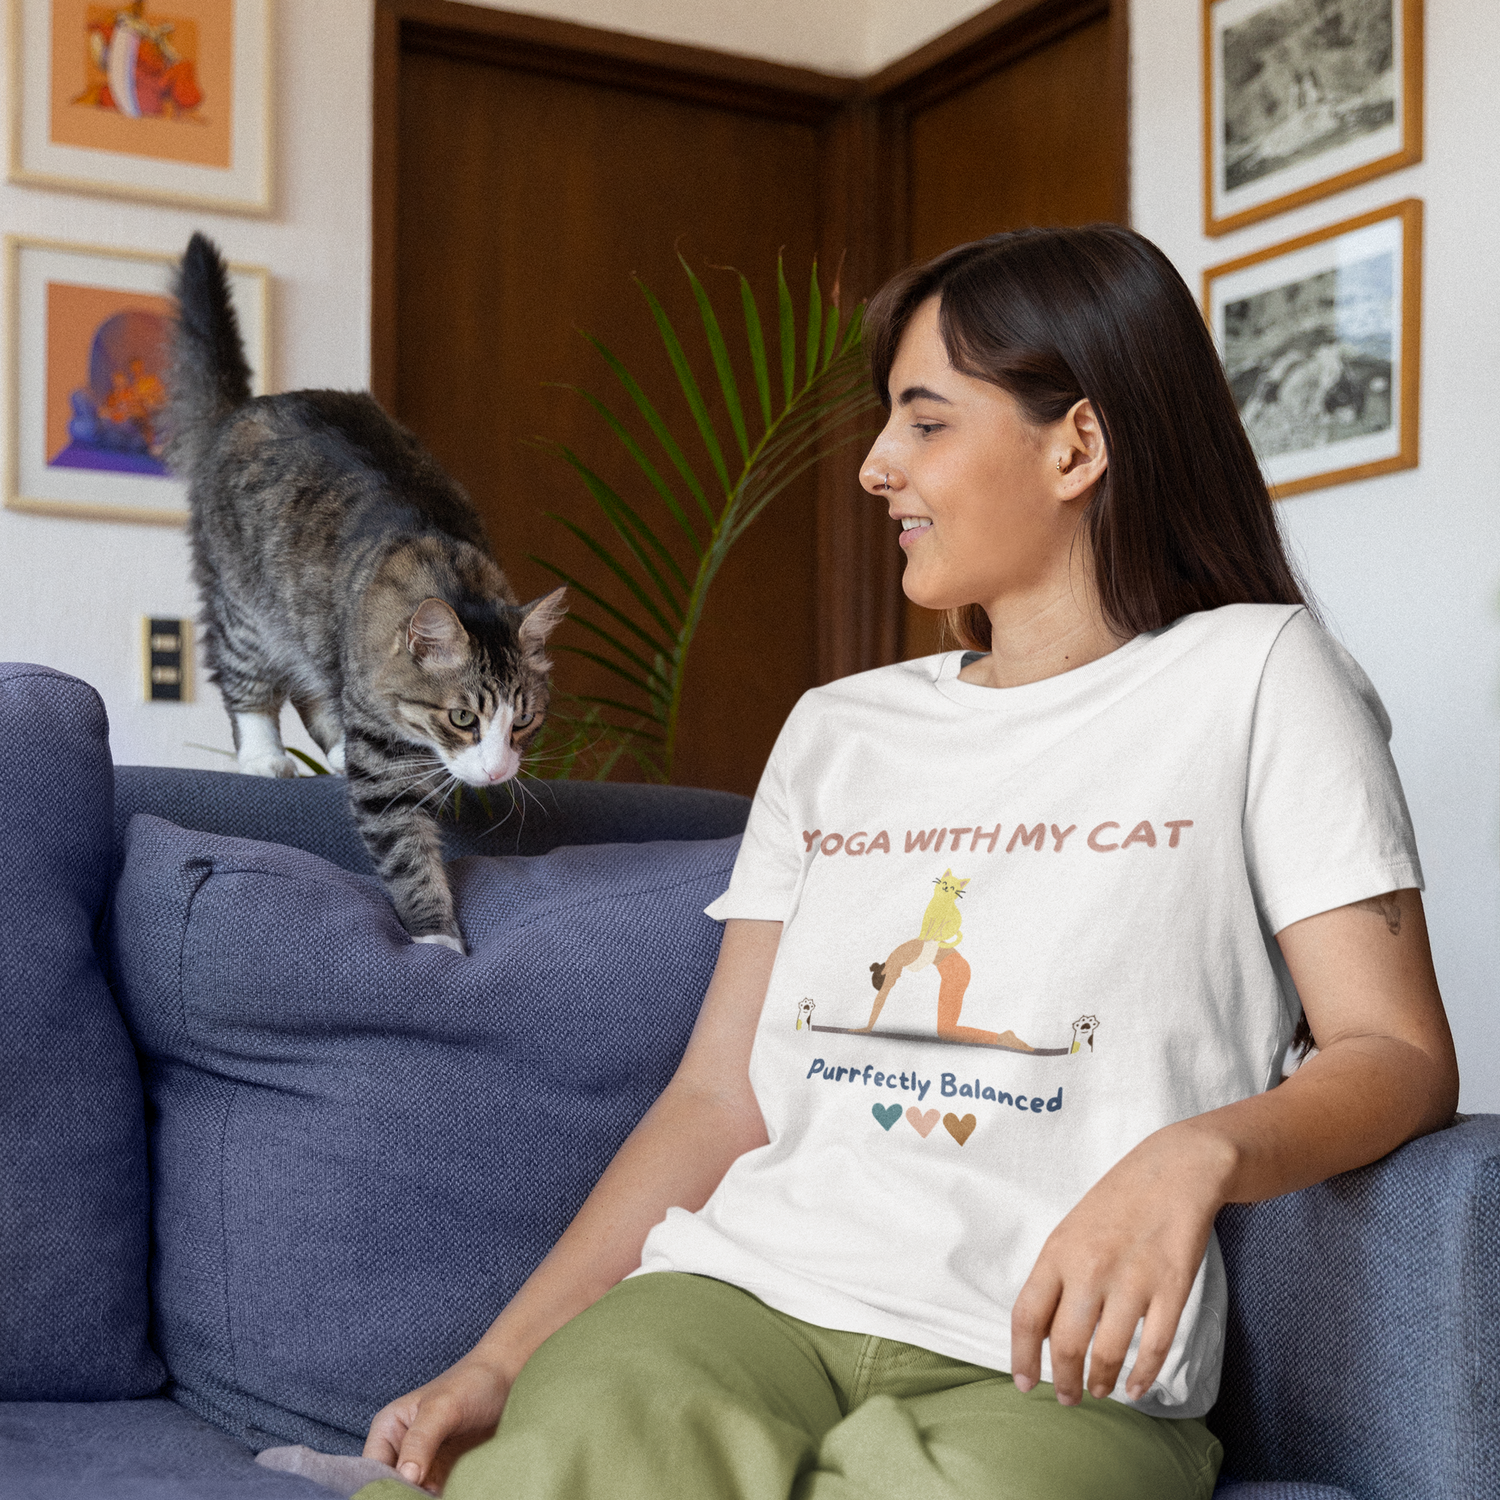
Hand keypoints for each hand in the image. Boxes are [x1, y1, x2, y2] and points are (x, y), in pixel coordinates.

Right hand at [363, 1353, 512, 1493]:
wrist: (508, 1379)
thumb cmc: (471, 1382)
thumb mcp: (442, 1408)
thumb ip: (421, 1441)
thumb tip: (406, 1477)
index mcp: (388, 1428)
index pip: (372, 1470)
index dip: (383, 1487)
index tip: (407, 1492)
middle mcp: (401, 1448)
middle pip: (391, 1486)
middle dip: (404, 1495)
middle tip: (428, 1493)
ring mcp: (422, 1462)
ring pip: (412, 1493)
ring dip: (421, 1499)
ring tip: (439, 1493)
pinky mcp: (443, 1472)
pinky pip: (433, 1495)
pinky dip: (438, 1499)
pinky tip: (451, 1496)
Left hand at [1009, 1125, 1229, 1404]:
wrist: (1174, 1170)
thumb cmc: (1117, 1201)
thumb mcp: (1072, 1230)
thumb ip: (1057, 1276)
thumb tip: (1042, 1331)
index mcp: (1058, 1252)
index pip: (1027, 1315)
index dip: (1022, 1356)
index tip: (1024, 1383)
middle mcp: (1090, 1268)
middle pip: (1066, 1343)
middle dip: (1063, 1380)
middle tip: (1067, 1397)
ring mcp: (1133, 1279)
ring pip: (1108, 1351)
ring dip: (1101, 1381)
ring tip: (1100, 1390)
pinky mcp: (1172, 1288)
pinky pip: (1155, 1346)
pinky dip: (1143, 1374)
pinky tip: (1136, 1386)